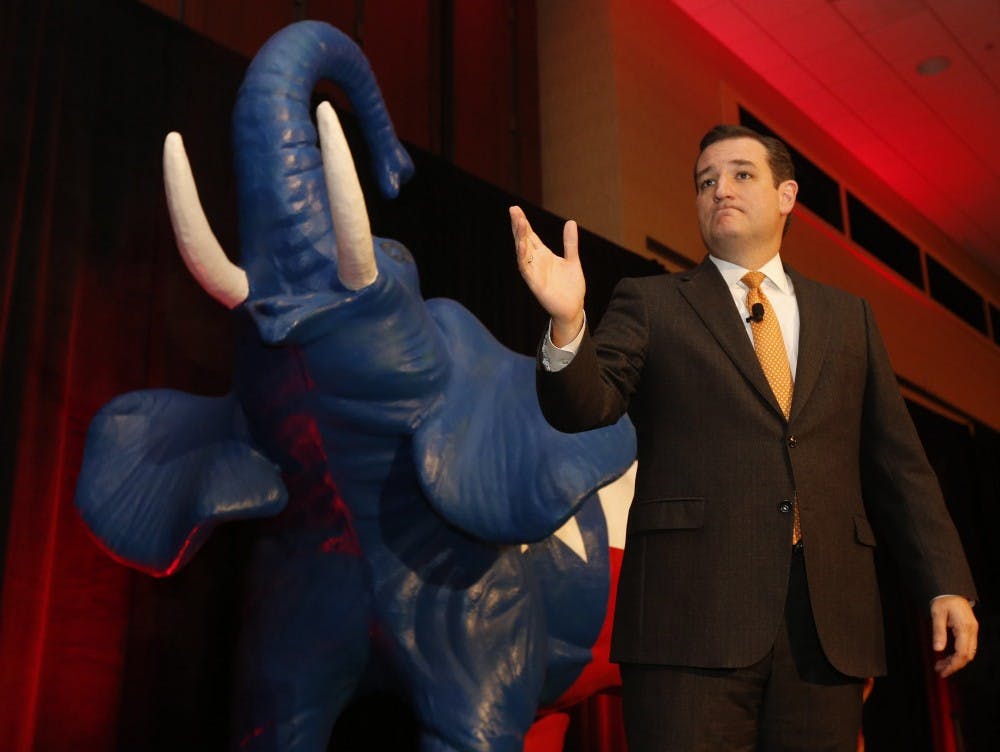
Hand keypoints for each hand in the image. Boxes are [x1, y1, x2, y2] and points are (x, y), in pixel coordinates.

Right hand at [510, 206, 585, 345]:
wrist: (573, 308)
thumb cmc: (571, 287)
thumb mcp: (572, 260)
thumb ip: (570, 243)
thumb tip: (570, 222)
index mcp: (544, 256)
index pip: (530, 236)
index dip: (523, 223)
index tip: (516, 209)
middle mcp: (536, 262)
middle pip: (524, 240)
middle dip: (518, 226)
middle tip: (513, 210)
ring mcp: (534, 272)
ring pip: (523, 252)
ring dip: (519, 238)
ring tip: (518, 222)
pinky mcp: (535, 284)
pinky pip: (526, 269)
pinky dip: (523, 257)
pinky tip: (522, 245)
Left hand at [930, 595, 977, 676]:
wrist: (951, 590)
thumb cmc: (944, 600)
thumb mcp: (937, 614)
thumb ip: (938, 632)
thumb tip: (937, 649)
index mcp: (965, 628)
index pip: (962, 653)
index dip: (953, 665)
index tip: (943, 671)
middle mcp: (972, 631)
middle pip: (967, 656)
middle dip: (954, 665)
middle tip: (939, 670)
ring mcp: (972, 631)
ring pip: (968, 653)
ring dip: (955, 661)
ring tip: (940, 664)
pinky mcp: (970, 630)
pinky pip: (966, 647)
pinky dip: (957, 654)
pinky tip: (947, 656)